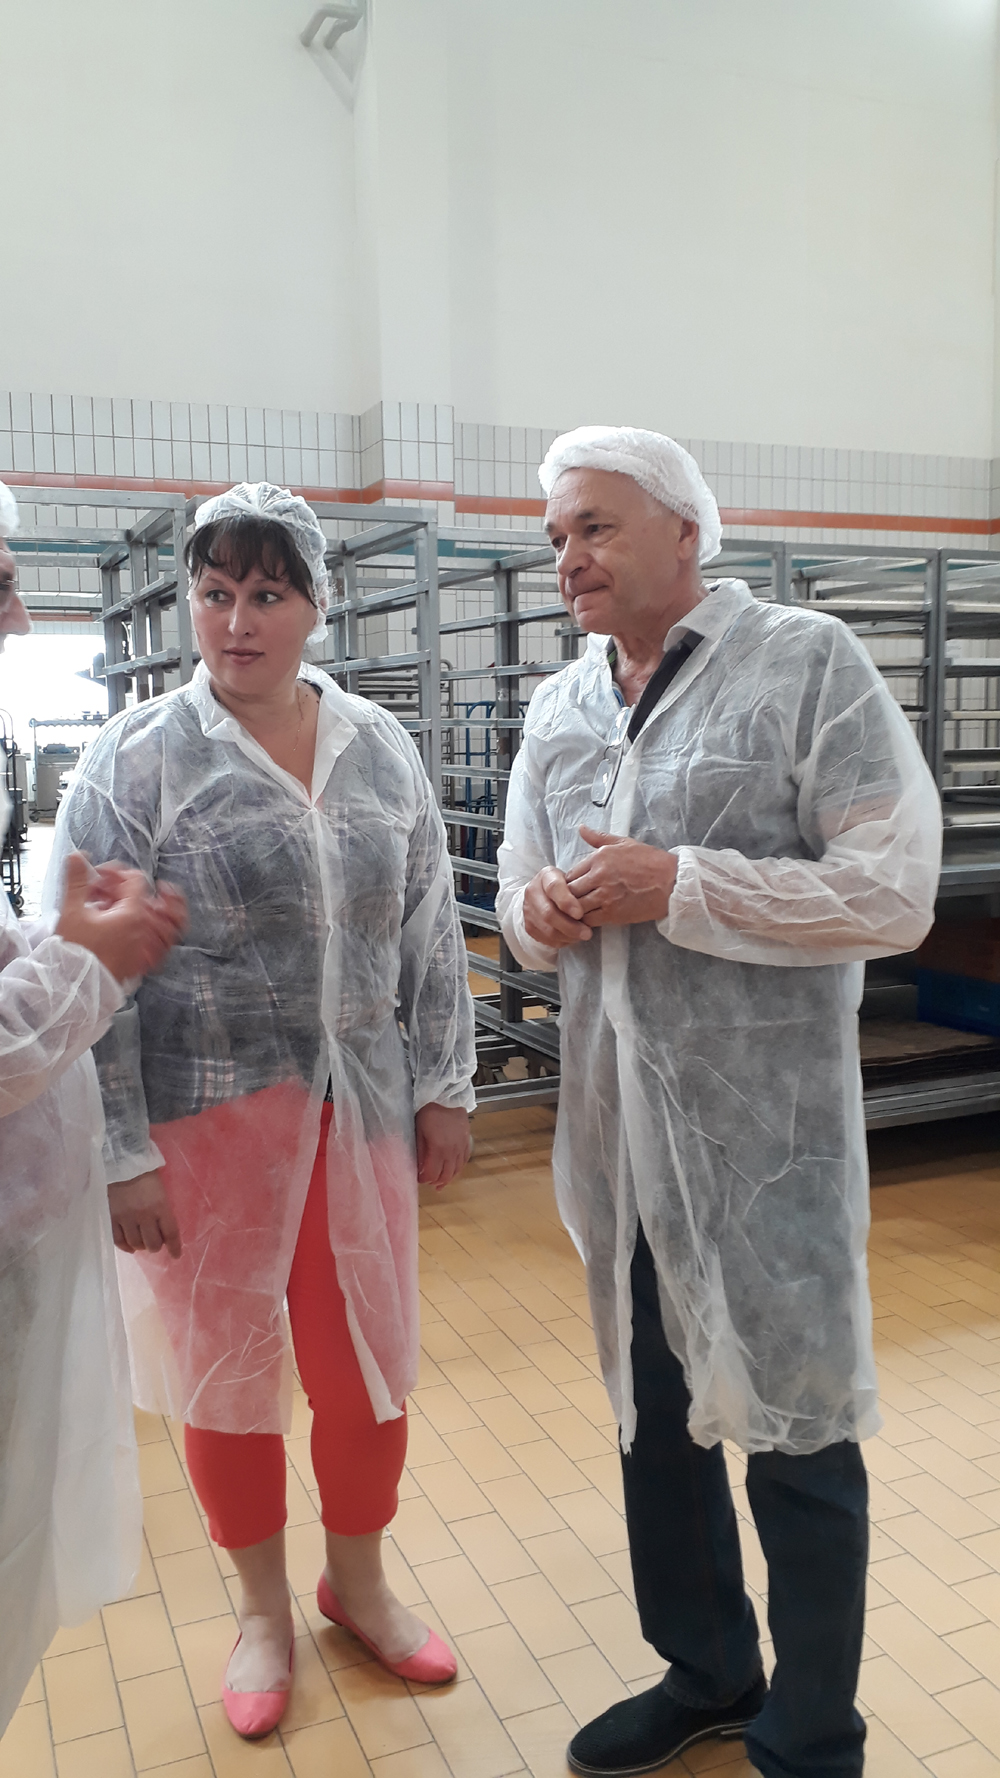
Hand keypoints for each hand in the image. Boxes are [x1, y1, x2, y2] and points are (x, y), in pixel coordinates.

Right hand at [56, 853, 186, 982]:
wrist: (75, 989)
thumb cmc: (76, 955)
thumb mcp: (72, 912)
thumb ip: (77, 881)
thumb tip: (78, 857)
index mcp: (133, 915)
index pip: (136, 880)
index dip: (116, 873)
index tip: (99, 877)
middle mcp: (145, 931)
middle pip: (149, 898)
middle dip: (126, 889)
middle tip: (106, 891)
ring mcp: (145, 948)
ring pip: (160, 921)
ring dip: (143, 907)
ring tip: (123, 904)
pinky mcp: (140, 963)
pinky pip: (156, 944)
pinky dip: (147, 931)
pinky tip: (130, 930)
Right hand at [108, 1169, 181, 1257]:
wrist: (120, 1162)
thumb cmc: (144, 1173)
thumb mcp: (160, 1189)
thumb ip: (162, 1208)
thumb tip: (163, 1228)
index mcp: (160, 1206)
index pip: (171, 1233)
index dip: (175, 1247)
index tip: (176, 1255)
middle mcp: (144, 1215)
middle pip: (153, 1243)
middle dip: (156, 1246)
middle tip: (155, 1243)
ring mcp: (126, 1218)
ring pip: (136, 1244)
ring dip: (140, 1246)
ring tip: (141, 1242)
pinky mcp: (111, 1218)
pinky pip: (118, 1240)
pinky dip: (125, 1247)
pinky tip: (129, 1247)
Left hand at [415, 1103, 472, 1189]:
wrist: (446, 1095)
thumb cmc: (429, 1110)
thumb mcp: (418, 1130)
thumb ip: (419, 1151)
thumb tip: (419, 1167)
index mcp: (438, 1149)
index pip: (432, 1174)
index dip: (424, 1179)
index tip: (418, 1178)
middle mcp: (452, 1151)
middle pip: (445, 1175)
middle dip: (435, 1181)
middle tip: (427, 1182)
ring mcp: (461, 1147)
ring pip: (456, 1170)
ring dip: (448, 1178)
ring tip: (440, 1182)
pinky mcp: (466, 1141)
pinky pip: (464, 1160)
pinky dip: (458, 1168)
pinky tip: (453, 1170)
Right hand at [522, 866, 592, 948]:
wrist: (542, 894)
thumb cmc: (564, 887)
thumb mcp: (572, 879)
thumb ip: (579, 887)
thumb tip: (592, 903)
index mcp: (546, 876)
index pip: (554, 887)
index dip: (566, 902)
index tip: (580, 913)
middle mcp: (533, 892)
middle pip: (548, 913)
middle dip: (570, 926)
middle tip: (587, 932)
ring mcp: (528, 910)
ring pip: (548, 930)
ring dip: (568, 936)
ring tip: (582, 936)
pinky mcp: (529, 926)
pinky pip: (546, 939)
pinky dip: (561, 941)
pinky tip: (572, 938)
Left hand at [564, 826, 677, 927]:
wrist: (672, 882)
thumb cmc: (651, 861)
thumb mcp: (624, 843)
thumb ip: (599, 838)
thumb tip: (581, 828)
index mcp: (600, 858)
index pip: (571, 873)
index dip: (569, 882)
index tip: (574, 887)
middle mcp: (599, 876)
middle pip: (570, 891)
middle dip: (568, 897)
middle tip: (572, 902)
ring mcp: (605, 896)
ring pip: (576, 906)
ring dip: (576, 910)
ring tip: (579, 912)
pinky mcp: (613, 913)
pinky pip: (589, 919)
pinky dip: (586, 921)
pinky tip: (589, 919)